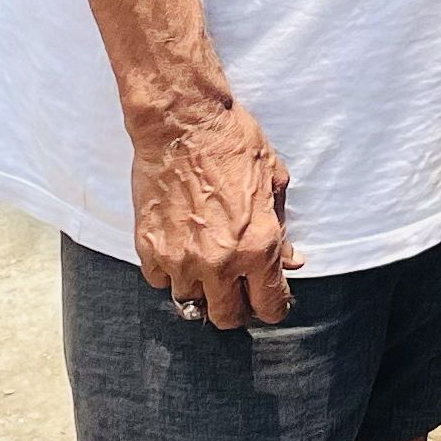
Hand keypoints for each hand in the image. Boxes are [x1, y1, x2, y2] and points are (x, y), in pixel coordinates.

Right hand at [129, 102, 301, 328]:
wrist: (182, 123)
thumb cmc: (231, 144)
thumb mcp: (273, 181)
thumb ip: (281, 227)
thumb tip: (290, 260)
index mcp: (258, 246)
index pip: (269, 306)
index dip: (273, 307)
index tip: (270, 301)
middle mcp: (220, 262)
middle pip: (226, 318)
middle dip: (237, 309)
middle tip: (238, 291)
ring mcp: (180, 259)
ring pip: (190, 303)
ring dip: (200, 291)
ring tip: (205, 268)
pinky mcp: (149, 249)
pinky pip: (159, 281)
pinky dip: (169, 273)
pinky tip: (179, 252)